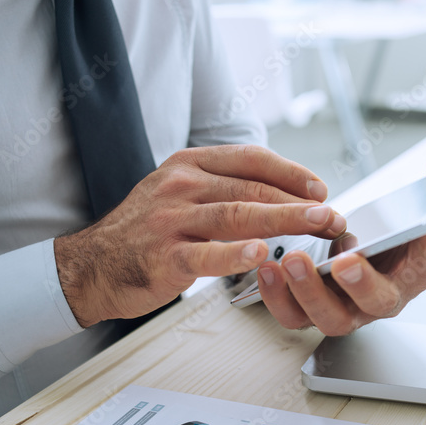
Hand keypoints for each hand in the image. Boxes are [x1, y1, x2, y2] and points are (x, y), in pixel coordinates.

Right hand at [54, 145, 346, 327]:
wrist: (92, 265)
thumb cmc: (145, 232)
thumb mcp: (179, 192)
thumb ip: (222, 187)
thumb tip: (280, 191)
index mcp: (189, 164)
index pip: (250, 159)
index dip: (291, 173)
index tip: (321, 188)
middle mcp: (180, 185)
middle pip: (251, 188)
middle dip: (300, 202)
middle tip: (334, 214)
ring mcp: (170, 220)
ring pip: (236, 215)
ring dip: (284, 221)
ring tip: (318, 225)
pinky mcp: (163, 257)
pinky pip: (205, 255)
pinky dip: (235, 254)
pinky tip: (261, 254)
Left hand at [257, 135, 425, 335]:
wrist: (390, 236)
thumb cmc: (411, 221)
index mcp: (414, 275)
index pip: (398, 285)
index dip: (369, 280)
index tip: (346, 260)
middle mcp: (380, 298)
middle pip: (356, 311)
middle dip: (327, 290)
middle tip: (304, 261)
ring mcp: (349, 306)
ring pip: (323, 318)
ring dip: (299, 295)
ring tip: (281, 263)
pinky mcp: (318, 305)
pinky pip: (296, 314)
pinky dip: (278, 297)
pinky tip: (267, 267)